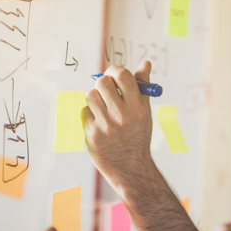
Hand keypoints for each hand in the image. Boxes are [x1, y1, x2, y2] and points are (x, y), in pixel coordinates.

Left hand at [82, 62, 153, 178]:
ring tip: (104, 110)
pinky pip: (85, 112)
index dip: (114, 71)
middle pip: (102, 82)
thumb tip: (145, 63)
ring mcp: (105, 126)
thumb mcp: (145, 111)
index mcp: (138, 107)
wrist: (130, 167)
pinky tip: (100, 124)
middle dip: (103, 84)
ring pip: (90, 96)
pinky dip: (90, 115)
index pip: (122, 76)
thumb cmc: (138, 135)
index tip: (113, 75)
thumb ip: (142, 86)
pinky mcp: (92, 134)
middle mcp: (122, 116)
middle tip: (107, 92)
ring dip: (95, 99)